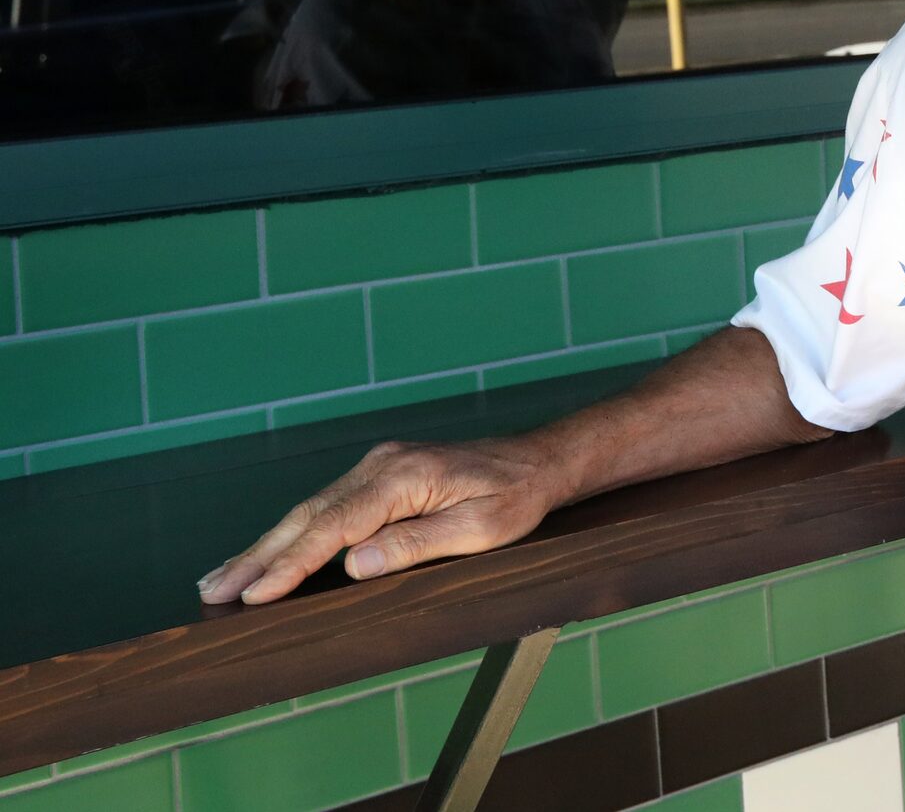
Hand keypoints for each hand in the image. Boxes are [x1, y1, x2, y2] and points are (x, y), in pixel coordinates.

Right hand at [197, 435, 566, 606]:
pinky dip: (292, 533)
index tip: (253, 593)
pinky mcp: (379, 475)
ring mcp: (376, 467)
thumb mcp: (481, 531)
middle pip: (308, 516)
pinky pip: (326, 507)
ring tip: (220, 580)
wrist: (539, 461)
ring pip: (310, 511)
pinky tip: (266, 553)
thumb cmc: (516, 498)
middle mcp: (380, 465)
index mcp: (403, 477)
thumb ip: (417, 545)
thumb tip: (354, 564)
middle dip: (258, 556)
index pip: (334, 527)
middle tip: (213, 591)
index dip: (291, 564)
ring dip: (265, 546)